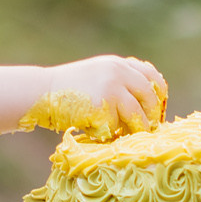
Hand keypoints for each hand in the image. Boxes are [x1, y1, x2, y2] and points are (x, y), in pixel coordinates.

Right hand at [23, 56, 168, 140]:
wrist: (42, 91)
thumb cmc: (68, 88)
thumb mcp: (97, 74)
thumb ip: (119, 80)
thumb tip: (145, 101)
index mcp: (118, 64)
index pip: (151, 76)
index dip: (159, 93)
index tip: (158, 108)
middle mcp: (118, 73)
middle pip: (149, 96)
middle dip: (152, 115)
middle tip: (150, 128)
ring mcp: (111, 89)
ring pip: (137, 115)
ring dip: (138, 129)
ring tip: (133, 137)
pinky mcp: (102, 107)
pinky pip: (116, 125)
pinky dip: (112, 132)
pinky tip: (103, 133)